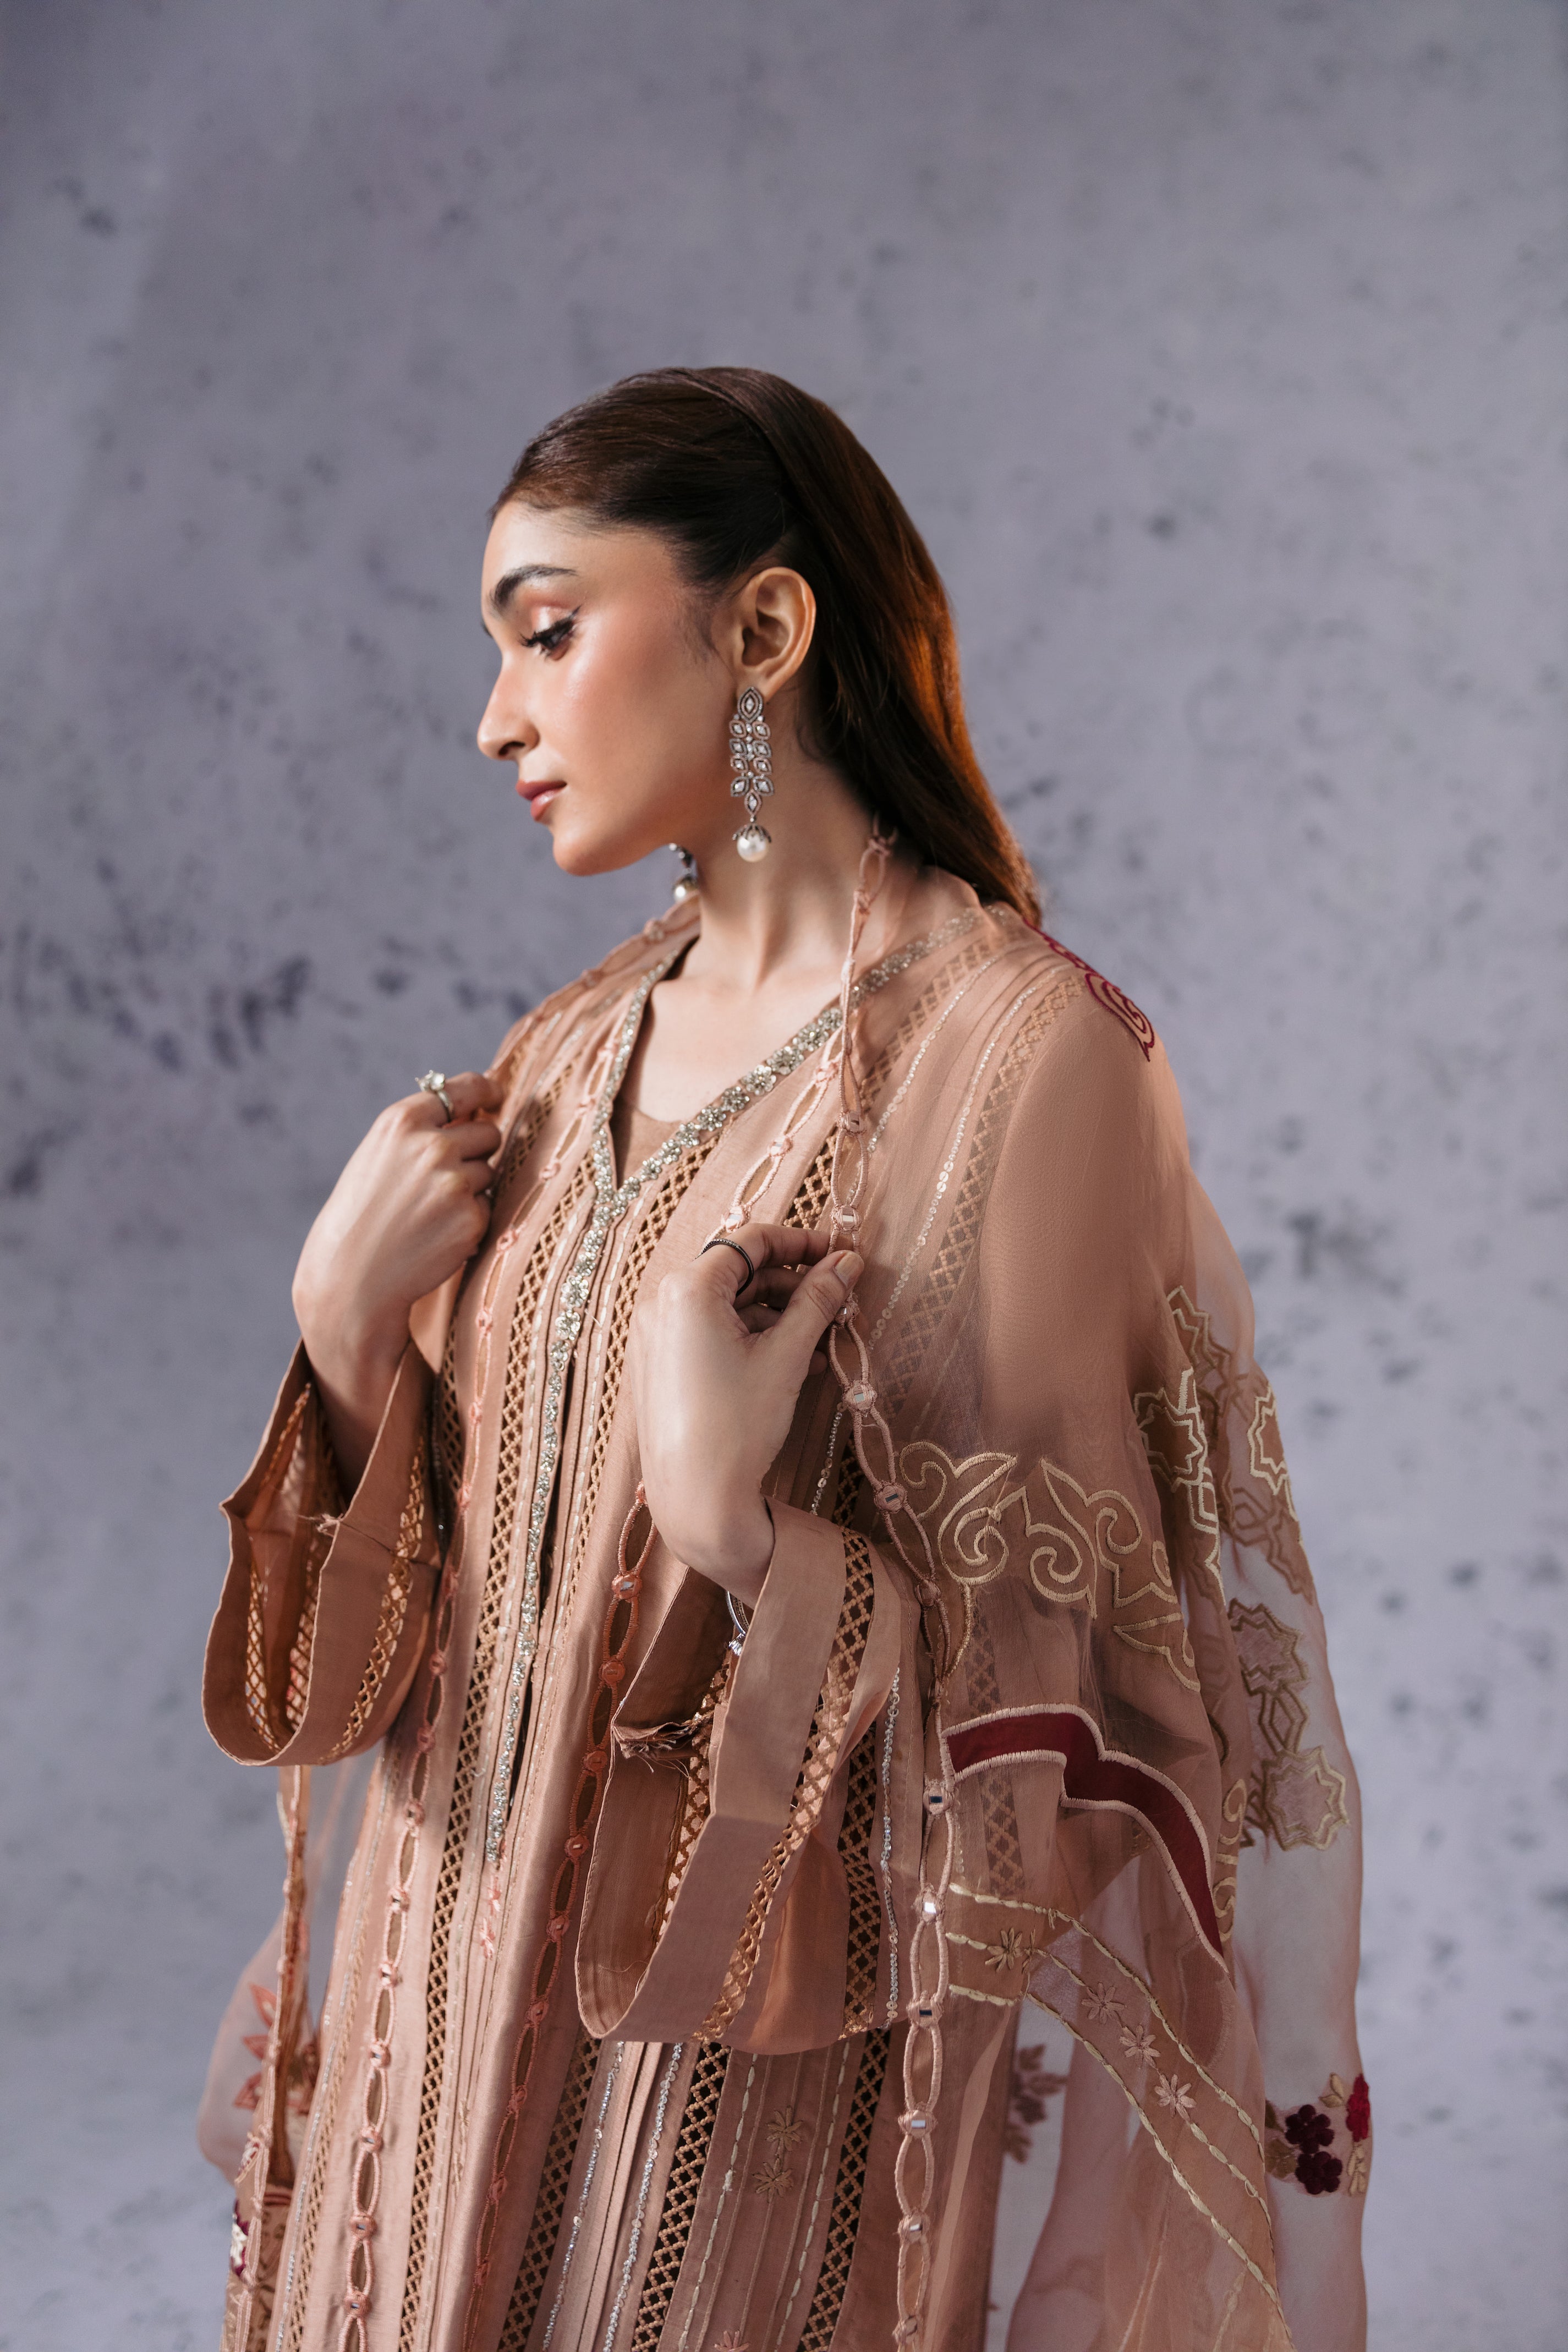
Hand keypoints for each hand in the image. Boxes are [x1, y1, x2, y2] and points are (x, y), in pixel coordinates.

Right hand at [293, 1072, 503, 1483]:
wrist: (351, 1277)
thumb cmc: (363, 1214)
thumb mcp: (381, 1155)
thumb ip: (423, 1130)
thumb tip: (478, 1107)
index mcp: (404, 1120)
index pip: (465, 1088)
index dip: (485, 1092)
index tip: (495, 1096)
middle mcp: (433, 1145)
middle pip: (488, 1133)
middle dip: (477, 1151)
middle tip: (443, 1179)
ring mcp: (455, 1181)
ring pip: (488, 1173)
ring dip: (469, 1189)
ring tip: (427, 1213)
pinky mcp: (471, 1217)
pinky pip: (487, 1207)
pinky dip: (469, 1221)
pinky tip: (435, 1235)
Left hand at [629, 1221, 863, 1601]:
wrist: (697, 1499)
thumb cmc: (738, 1426)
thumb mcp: (787, 1356)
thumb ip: (817, 1301)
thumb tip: (848, 1262)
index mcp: (687, 1289)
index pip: (750, 1241)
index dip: (800, 1242)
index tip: (838, 1254)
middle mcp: (661, 1304)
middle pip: (737, 1272)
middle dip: (790, 1284)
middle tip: (836, 1299)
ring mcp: (656, 1336)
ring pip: (726, 1306)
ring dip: (776, 1315)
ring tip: (821, 1339)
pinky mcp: (660, 1365)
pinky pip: (709, 1334)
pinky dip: (750, 1339)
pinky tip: (793, 1362)